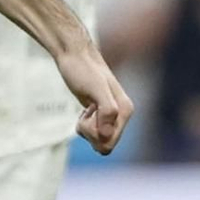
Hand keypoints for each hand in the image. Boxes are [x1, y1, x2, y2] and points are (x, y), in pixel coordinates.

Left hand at [56, 38, 133, 154]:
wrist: (75, 55)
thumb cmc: (83, 70)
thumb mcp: (95, 89)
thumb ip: (107, 110)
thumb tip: (107, 135)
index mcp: (125, 110)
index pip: (109, 142)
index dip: (94, 134)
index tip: (89, 114)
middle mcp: (122, 114)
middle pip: (104, 144)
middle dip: (90, 132)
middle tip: (86, 112)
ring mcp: (112, 115)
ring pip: (99, 140)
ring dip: (86, 128)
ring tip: (85, 110)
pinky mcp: (101, 114)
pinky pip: (94, 133)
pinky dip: (85, 125)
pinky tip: (85, 110)